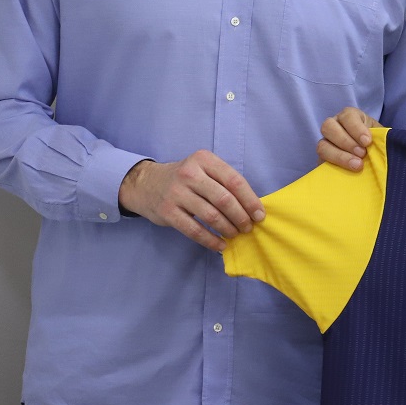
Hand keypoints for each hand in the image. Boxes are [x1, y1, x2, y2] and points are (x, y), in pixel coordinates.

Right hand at [118, 150, 264, 251]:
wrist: (145, 183)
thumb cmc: (184, 178)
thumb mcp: (203, 169)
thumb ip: (223, 182)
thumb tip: (251, 206)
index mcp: (204, 160)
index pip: (234, 181)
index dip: (250, 200)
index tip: (259, 215)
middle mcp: (190, 174)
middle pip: (224, 199)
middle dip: (241, 216)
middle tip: (248, 227)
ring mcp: (177, 193)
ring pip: (211, 216)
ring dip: (228, 229)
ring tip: (235, 234)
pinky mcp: (168, 212)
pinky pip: (194, 230)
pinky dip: (210, 240)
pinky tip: (220, 245)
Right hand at [317, 106, 380, 171]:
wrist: (371, 160)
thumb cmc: (376, 144)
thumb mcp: (380, 136)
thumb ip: (381, 137)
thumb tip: (385, 142)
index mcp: (350, 116)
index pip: (347, 116)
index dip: (356, 128)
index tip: (367, 142)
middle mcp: (334, 126)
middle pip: (328, 126)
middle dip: (346, 141)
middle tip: (362, 154)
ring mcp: (326, 143)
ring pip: (322, 145)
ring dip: (339, 156)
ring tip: (356, 165)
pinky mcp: (323, 160)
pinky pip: (321, 162)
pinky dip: (334, 166)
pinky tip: (346, 172)